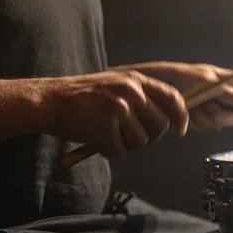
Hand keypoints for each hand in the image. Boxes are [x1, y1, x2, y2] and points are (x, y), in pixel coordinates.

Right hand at [48, 70, 188, 157]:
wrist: (50, 100)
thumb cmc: (85, 97)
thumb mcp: (117, 85)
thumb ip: (142, 97)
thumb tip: (170, 120)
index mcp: (136, 81)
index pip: (173, 98)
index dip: (181, 116)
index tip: (180, 130)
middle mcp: (131, 92)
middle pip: (161, 125)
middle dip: (152, 137)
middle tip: (133, 137)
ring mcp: (118, 109)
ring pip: (142, 141)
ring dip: (128, 145)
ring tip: (110, 136)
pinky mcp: (105, 127)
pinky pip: (120, 150)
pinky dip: (110, 151)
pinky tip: (98, 142)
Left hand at [114, 62, 232, 132]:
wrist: (150, 88)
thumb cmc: (177, 77)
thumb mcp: (202, 81)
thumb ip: (225, 91)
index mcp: (226, 81)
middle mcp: (222, 95)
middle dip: (222, 114)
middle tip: (208, 108)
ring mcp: (211, 107)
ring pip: (220, 123)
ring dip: (205, 118)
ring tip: (192, 108)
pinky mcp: (200, 117)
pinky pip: (206, 127)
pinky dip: (196, 122)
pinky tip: (187, 113)